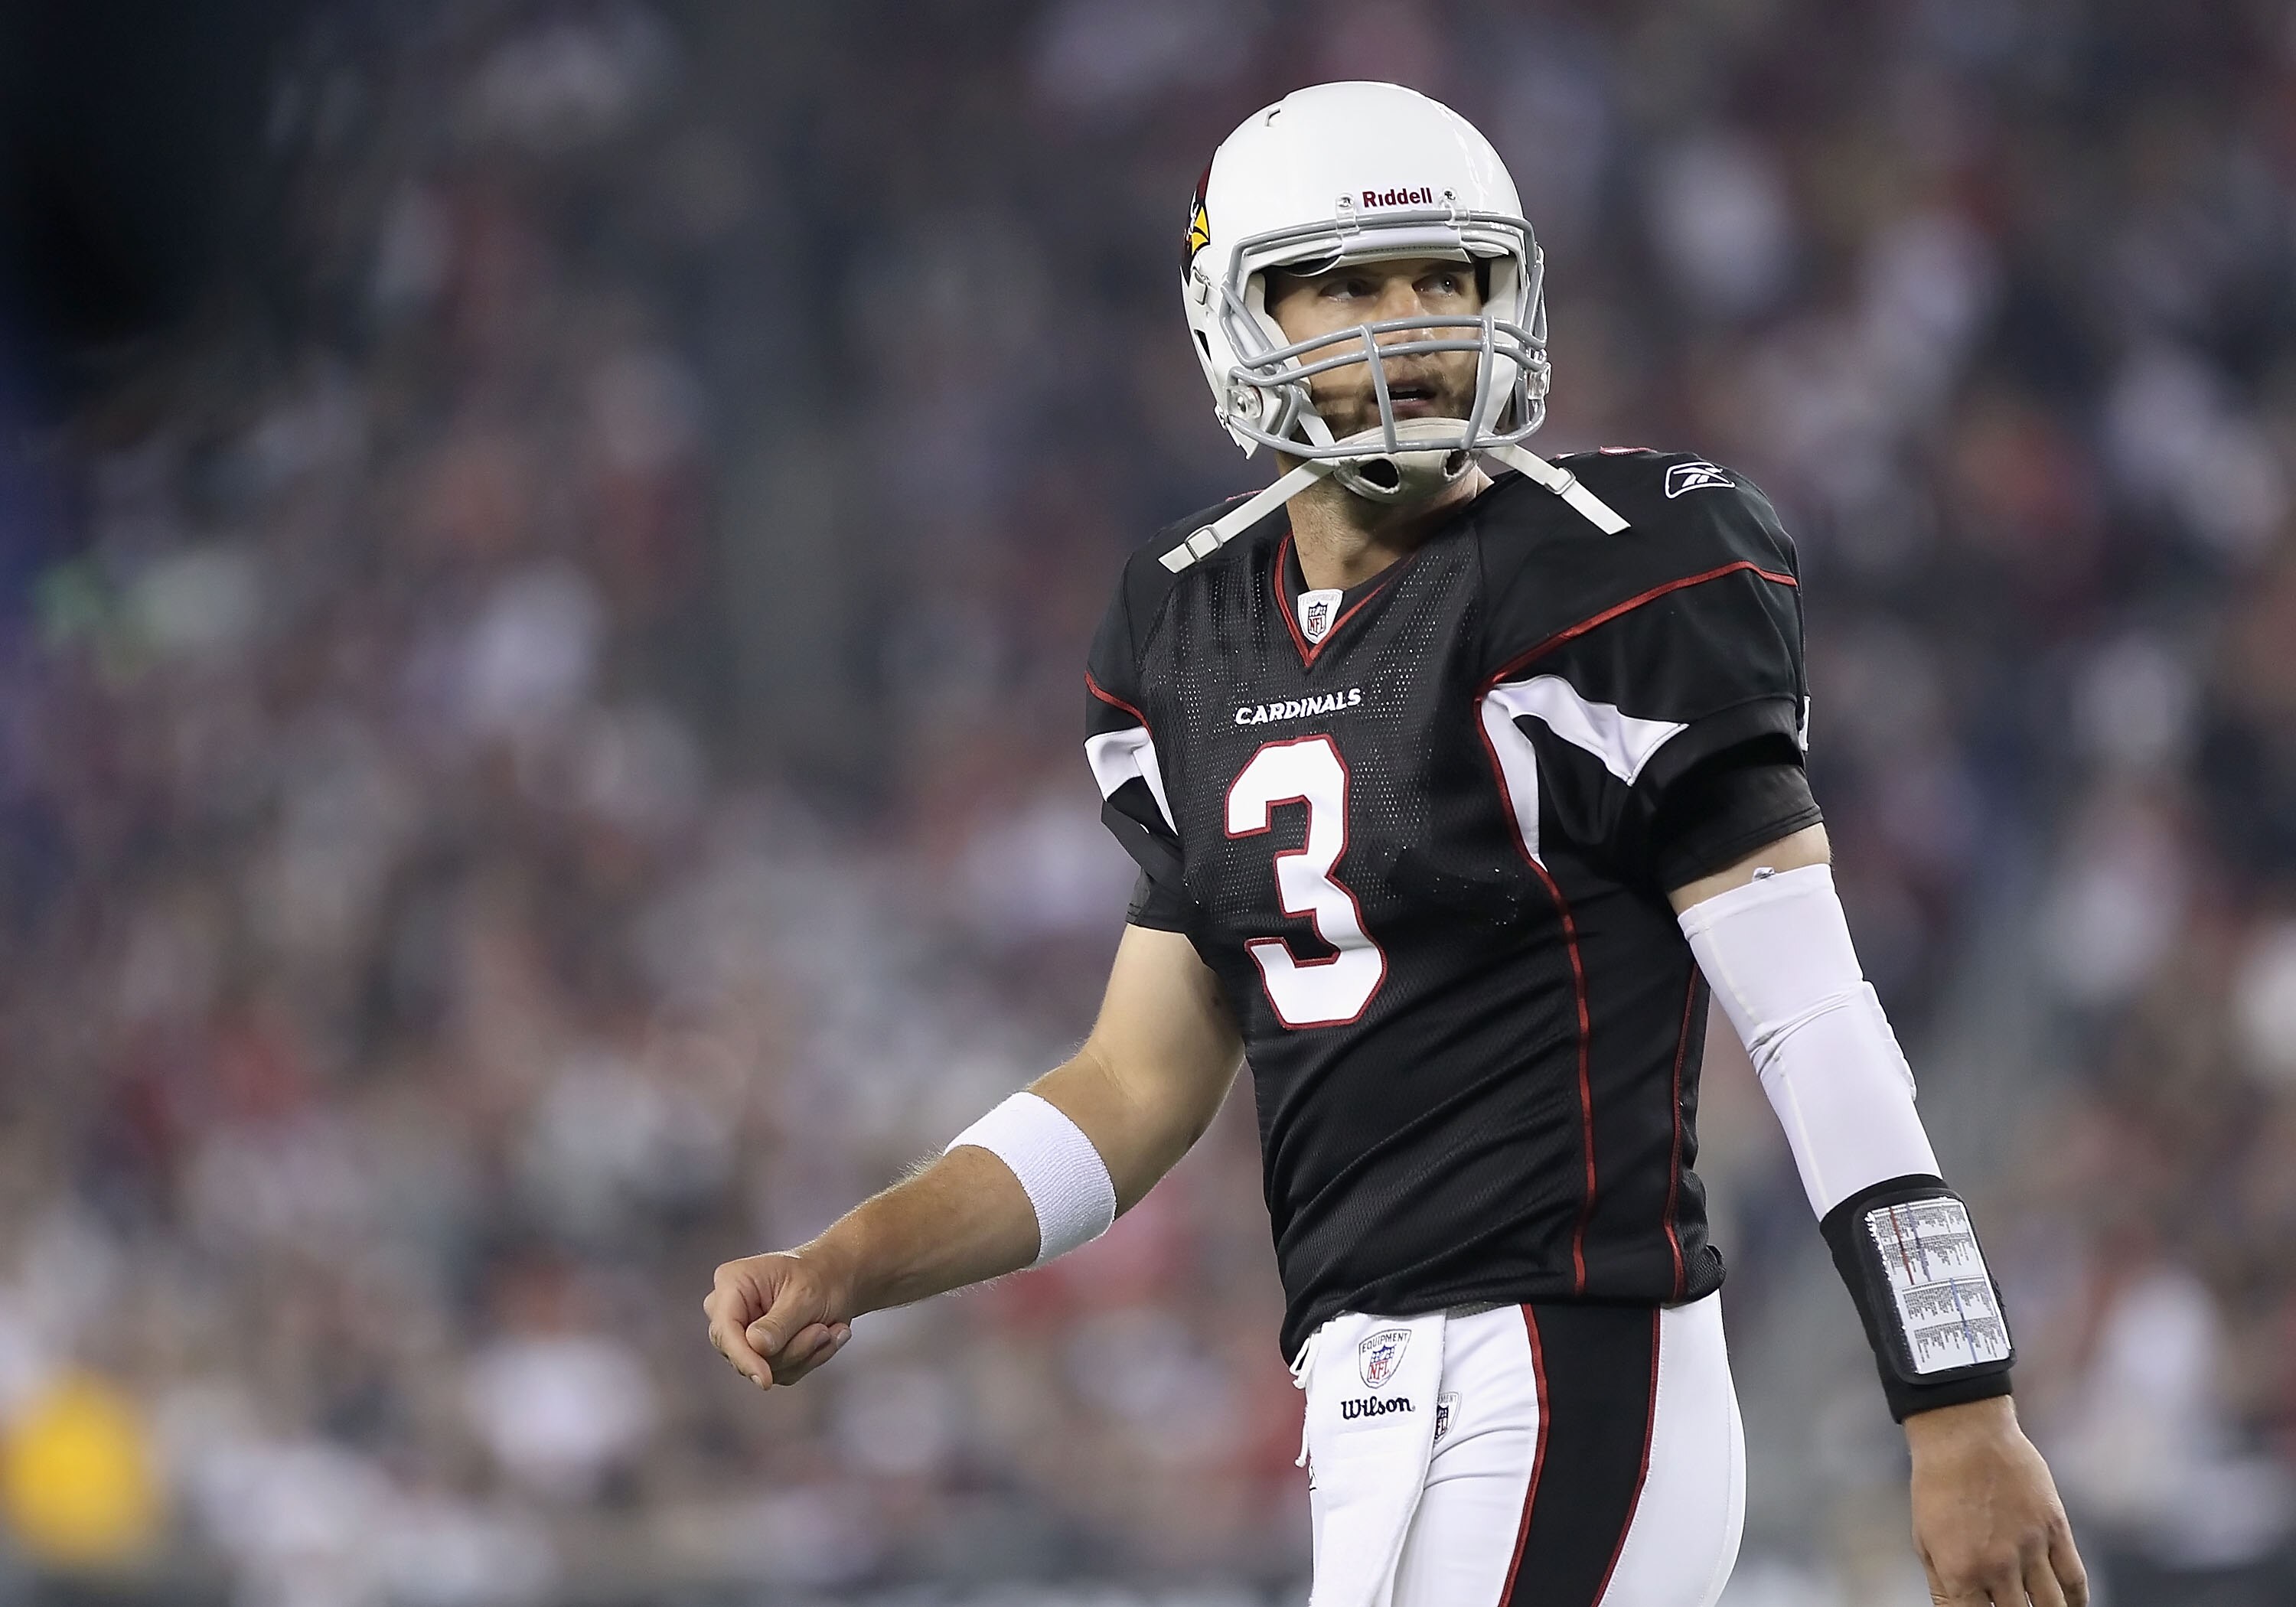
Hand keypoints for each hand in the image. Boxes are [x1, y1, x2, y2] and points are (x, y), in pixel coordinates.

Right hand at [703, 1246, 854, 1389]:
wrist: (836, 1278)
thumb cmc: (819, 1274)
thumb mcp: (804, 1294)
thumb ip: (779, 1323)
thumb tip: (756, 1346)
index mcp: (732, 1283)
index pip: (725, 1330)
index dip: (743, 1357)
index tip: (765, 1378)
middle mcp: (731, 1310)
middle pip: (745, 1353)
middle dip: (791, 1348)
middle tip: (823, 1331)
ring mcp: (744, 1335)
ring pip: (766, 1367)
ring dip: (806, 1353)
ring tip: (827, 1329)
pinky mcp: (760, 1354)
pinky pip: (781, 1372)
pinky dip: (809, 1359)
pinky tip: (823, 1337)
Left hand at [1906, 1397, 2087, 1605]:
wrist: (1963, 1435)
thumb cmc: (1936, 1484)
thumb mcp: (1924, 1539)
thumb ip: (1944, 1584)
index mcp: (1960, 1571)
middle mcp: (1998, 1566)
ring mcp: (2031, 1548)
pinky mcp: (2055, 1528)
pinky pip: (2074, 1578)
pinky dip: (2076, 1599)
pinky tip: (2070, 1605)